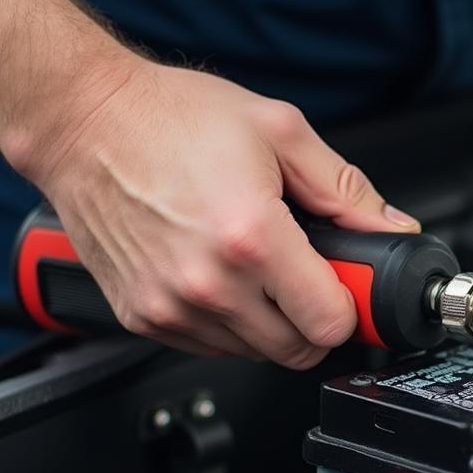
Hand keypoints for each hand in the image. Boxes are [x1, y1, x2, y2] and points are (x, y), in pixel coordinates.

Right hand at [21, 57, 418, 366]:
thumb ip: (345, 188)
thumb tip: (390, 227)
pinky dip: (229, 323)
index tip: (349, 286)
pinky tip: (222, 275)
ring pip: (255, 354)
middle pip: (298, 350)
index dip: (351, 306)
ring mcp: (171, 307)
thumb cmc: (170, 118)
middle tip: (309, 276)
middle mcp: (208, 283)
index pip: (331, 323)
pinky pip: (211, 347)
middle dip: (315, 318)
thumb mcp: (279, 131)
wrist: (82, 120)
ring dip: (272, 323)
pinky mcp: (143, 317)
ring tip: (259, 266)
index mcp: (251, 237)